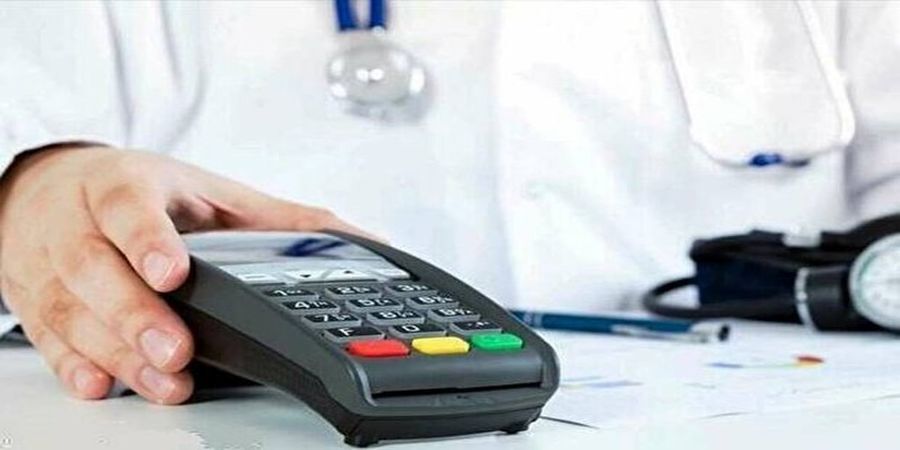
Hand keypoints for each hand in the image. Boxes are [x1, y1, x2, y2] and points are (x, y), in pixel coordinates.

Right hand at [0, 145, 369, 403]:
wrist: (49, 189)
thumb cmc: (143, 194)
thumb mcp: (213, 195)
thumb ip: (283, 220)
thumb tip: (366, 240)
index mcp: (127, 185)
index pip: (130, 207)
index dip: (148, 240)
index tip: (174, 273)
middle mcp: (81, 222)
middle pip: (96, 267)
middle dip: (136, 313)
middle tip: (178, 350)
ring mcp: (51, 263)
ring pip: (71, 310)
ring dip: (116, 351)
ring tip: (164, 381)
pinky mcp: (34, 301)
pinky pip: (48, 337)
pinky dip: (74, 364)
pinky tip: (103, 383)